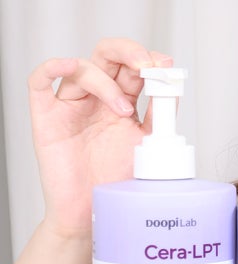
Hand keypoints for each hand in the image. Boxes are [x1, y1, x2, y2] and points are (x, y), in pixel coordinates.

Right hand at [27, 38, 171, 239]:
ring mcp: (71, 104)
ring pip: (83, 67)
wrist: (93, 211)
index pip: (133, 65)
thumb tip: (172, 84)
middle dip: (130, 52)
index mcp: (122, 100)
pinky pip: (39, 81)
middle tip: (146, 65)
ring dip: (107, 82)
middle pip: (108, 54)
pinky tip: (69, 66)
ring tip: (123, 110)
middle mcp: (97, 97)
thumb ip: (160, 113)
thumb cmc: (117, 179)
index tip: (165, 67)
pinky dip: (52, 67)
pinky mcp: (47, 116)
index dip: (149, 59)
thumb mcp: (148, 141)